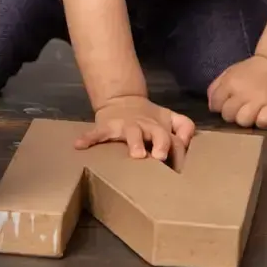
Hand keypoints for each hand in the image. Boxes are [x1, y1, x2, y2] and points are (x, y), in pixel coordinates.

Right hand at [74, 96, 195, 160]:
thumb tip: (187, 141)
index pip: (175, 138)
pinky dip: (88, 138)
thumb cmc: (149, 118)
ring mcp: (126, 125)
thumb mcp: (169, 118)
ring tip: (136, 154)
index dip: (179, 150)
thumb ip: (183, 127)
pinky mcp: (107, 126)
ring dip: (134, 143)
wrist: (122, 101)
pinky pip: (97, 132)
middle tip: (160, 156)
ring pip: (132, 133)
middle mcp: (146, 125)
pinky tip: (79, 145)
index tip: (179, 165)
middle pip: (158, 133)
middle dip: (161, 143)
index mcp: (161, 126)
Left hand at [207, 54, 266, 128]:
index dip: (219, 107)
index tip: (228, 104)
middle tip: (241, 108)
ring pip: (243, 121)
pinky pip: (262, 123)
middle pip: (228, 116)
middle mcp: (241, 93)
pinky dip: (262, 121)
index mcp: (229, 83)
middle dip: (232, 114)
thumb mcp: (229, 73)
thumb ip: (216, 87)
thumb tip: (212, 105)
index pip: (215, 105)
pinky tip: (263, 114)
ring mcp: (258, 100)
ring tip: (252, 112)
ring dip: (246, 119)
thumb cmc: (251, 70)